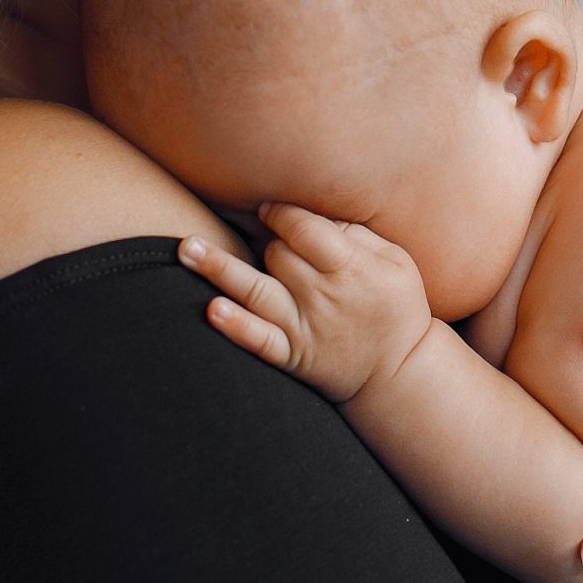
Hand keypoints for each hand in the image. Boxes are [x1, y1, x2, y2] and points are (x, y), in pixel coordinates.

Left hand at [178, 203, 436, 404]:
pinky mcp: (292, 354)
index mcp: (352, 267)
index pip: (305, 229)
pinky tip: (213, 310)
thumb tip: (314, 211)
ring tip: (185, 248)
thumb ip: (358, 234)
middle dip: (262, 239)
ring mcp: (304, 326)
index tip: (269, 208)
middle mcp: (324, 295)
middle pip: (277, 254)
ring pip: (256, 290)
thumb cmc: (396, 307)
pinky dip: (236, 327)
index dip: (281, 214)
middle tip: (257, 233)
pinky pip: (260, 340)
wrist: (397, 373)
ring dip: (218, 268)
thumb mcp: (396, 263)